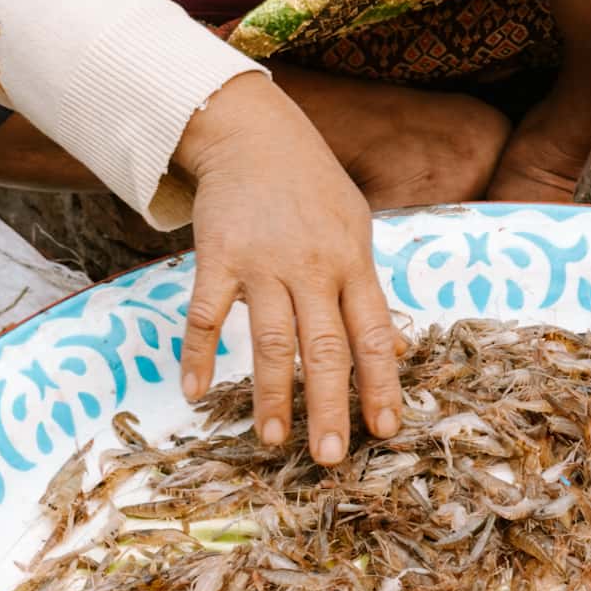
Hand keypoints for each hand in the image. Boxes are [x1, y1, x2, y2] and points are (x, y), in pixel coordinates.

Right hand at [173, 74, 402, 462]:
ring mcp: (262, 262)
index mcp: (352, 262)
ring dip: (272, 394)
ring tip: (274, 440)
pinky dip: (198, 353)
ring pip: (269, 339)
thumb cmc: (312, 187)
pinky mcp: (218, 256)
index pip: (372, 334)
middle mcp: (312, 266)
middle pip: (324, 347)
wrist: (253, 134)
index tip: (385, 430)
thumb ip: (369, 291)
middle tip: (331, 456)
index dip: (380, 384)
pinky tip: (195, 391)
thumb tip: (395, 349)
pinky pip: (205, 313)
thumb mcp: (356, 229)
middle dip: (329, 406)